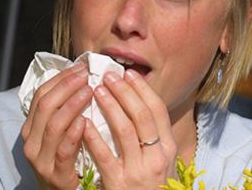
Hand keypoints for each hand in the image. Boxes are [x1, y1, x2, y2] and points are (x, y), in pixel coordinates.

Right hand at [21, 63, 91, 189]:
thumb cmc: (64, 160)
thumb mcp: (58, 134)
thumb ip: (64, 111)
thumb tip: (80, 78)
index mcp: (30, 127)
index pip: (41, 94)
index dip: (60, 79)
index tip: (79, 67)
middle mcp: (30, 141)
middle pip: (45, 105)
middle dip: (66, 86)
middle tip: (86, 75)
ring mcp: (40, 158)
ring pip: (53, 125)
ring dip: (72, 104)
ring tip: (89, 91)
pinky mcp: (55, 174)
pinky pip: (63, 150)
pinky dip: (73, 133)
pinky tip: (85, 121)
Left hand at [83, 69, 176, 188]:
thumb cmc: (149, 185)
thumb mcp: (158, 160)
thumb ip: (150, 136)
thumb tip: (134, 102)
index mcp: (167, 148)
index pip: (158, 111)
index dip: (143, 89)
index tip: (128, 73)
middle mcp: (157, 157)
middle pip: (142, 115)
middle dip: (125, 91)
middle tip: (109, 75)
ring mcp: (138, 170)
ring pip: (125, 130)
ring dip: (110, 106)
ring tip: (96, 90)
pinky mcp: (119, 183)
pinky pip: (105, 156)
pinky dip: (94, 137)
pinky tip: (83, 123)